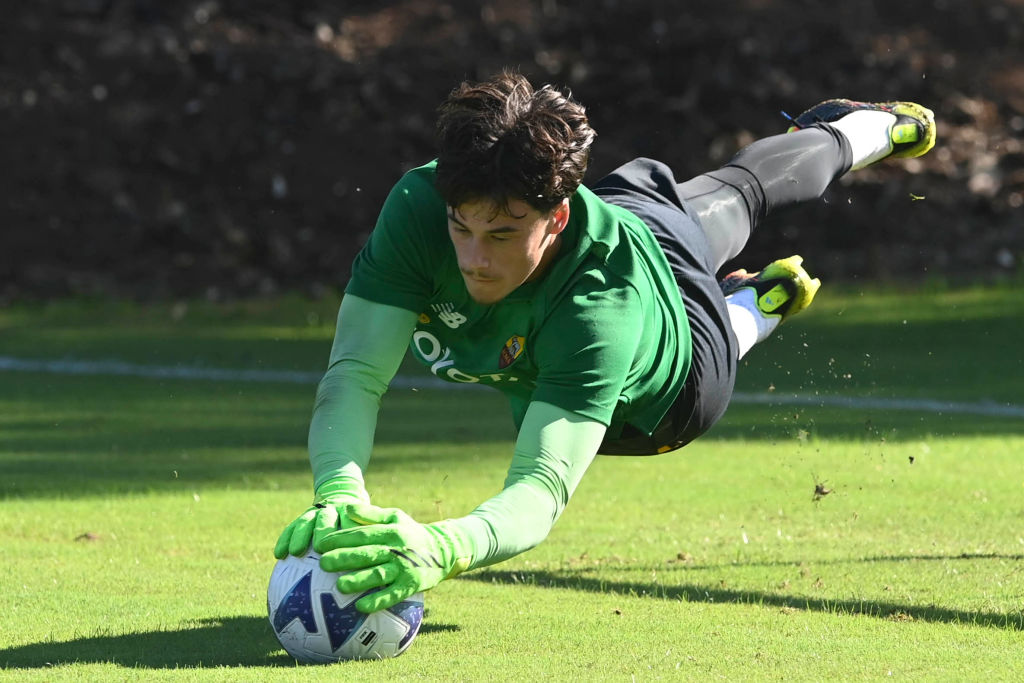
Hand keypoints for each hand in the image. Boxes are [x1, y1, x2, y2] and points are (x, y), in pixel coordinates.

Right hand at [273, 479, 368, 558]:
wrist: (345, 497)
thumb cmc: (362, 520)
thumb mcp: (372, 522)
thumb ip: (373, 535)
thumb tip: (385, 562)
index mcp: (348, 510)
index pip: (344, 520)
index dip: (338, 532)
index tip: (334, 546)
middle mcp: (330, 510)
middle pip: (322, 519)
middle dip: (317, 533)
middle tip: (314, 549)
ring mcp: (315, 513)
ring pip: (304, 522)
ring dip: (297, 536)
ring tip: (291, 553)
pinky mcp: (302, 519)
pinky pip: (291, 528)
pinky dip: (284, 539)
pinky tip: (278, 555)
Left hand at [318, 503, 471, 612]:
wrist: (443, 550)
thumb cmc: (411, 533)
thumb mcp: (395, 517)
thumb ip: (370, 513)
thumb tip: (346, 507)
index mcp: (391, 531)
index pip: (363, 534)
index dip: (341, 539)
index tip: (321, 544)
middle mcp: (398, 549)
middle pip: (368, 553)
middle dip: (345, 558)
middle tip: (323, 563)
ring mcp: (405, 568)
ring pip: (379, 574)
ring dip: (360, 580)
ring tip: (340, 585)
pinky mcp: (411, 585)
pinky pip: (393, 595)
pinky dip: (378, 601)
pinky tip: (361, 607)